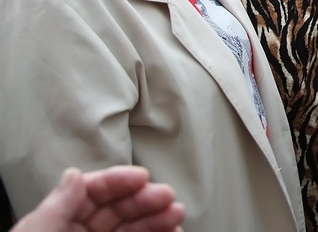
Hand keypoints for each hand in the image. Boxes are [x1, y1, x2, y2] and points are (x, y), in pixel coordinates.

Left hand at [11, 166, 184, 231]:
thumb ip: (56, 205)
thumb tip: (74, 174)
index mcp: (58, 222)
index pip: (93, 192)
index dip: (119, 180)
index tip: (142, 176)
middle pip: (119, 209)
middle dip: (146, 199)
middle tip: (167, 196)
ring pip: (134, 228)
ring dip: (159, 219)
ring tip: (176, 214)